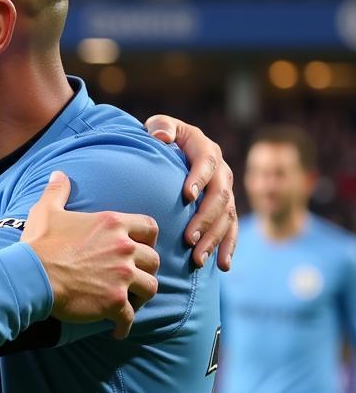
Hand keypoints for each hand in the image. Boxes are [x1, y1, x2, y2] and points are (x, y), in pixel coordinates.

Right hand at [22, 171, 159, 339]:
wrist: (31, 275)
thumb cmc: (39, 244)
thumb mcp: (47, 211)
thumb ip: (57, 191)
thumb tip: (58, 174)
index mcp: (113, 224)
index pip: (150, 228)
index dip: (149, 239)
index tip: (140, 248)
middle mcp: (124, 248)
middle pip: (154, 260)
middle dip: (146, 270)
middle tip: (134, 279)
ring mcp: (122, 276)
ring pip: (150, 287)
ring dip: (141, 296)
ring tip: (130, 303)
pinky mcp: (115, 302)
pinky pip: (130, 317)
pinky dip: (124, 325)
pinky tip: (117, 330)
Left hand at [145, 114, 235, 270]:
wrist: (172, 152)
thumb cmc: (161, 139)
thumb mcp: (159, 127)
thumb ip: (161, 127)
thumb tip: (161, 136)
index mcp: (205, 148)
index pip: (206, 162)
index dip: (199, 177)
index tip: (188, 196)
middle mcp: (220, 170)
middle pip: (220, 195)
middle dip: (206, 218)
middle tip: (189, 238)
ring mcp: (225, 191)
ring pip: (227, 217)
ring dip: (214, 239)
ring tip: (198, 258)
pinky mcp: (226, 210)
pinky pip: (232, 230)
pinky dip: (228, 247)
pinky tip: (222, 266)